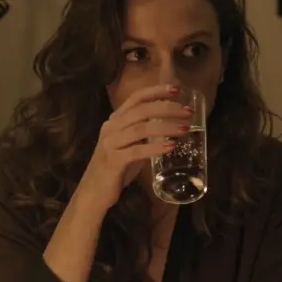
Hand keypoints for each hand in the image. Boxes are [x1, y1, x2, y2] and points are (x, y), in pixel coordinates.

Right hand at [78, 84, 192, 210]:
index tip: (176, 89)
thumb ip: (143, 134)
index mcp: (115, 120)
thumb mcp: (129, 145)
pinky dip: (155, 147)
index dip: (156, 91)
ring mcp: (110, 143)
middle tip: (188, 111)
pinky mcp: (113, 160)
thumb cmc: (115, 168)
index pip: (136, 98)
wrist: (93, 192)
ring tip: (185, 129)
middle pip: (142, 110)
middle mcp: (111, 127)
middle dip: (167, 108)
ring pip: (141, 128)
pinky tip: (171, 146)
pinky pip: (137, 150)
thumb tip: (170, 125)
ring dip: (166, 126)